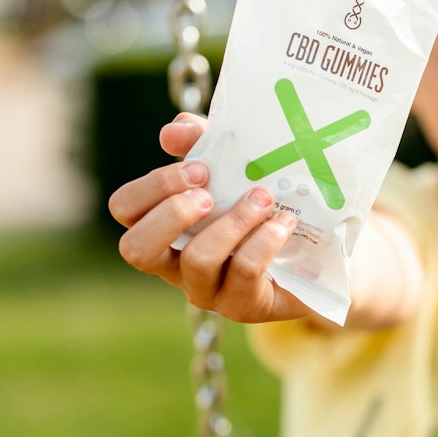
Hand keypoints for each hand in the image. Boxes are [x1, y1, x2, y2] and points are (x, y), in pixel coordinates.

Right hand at [108, 114, 310, 323]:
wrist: (312, 256)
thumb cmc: (258, 206)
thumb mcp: (230, 166)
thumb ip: (200, 141)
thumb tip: (172, 132)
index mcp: (163, 227)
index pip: (125, 209)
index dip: (153, 187)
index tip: (199, 169)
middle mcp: (174, 263)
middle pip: (136, 248)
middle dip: (172, 213)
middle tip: (210, 192)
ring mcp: (206, 289)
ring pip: (198, 260)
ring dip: (232, 222)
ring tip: (263, 199)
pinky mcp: (242, 305)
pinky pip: (243, 271)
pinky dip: (265, 239)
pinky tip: (284, 221)